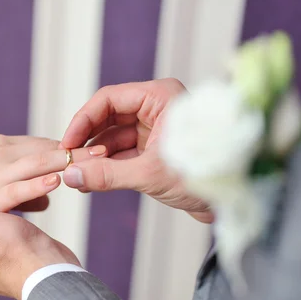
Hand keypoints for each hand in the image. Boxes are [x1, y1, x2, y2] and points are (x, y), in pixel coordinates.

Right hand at [0, 135, 104, 242]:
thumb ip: (22, 185)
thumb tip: (50, 193)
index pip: (41, 143)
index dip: (70, 146)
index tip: (98, 144)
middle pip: (44, 150)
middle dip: (77, 149)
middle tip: (109, 146)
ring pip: (34, 165)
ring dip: (66, 161)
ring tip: (95, 158)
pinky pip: (15, 190)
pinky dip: (36, 184)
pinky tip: (56, 181)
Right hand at [60, 79, 213, 222]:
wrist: (234, 202)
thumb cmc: (204, 177)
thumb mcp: (149, 174)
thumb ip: (106, 175)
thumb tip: (70, 176)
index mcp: (160, 97)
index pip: (109, 99)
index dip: (83, 121)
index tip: (66, 144)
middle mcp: (156, 107)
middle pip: (108, 117)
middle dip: (87, 140)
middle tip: (69, 162)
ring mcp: (154, 128)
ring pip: (112, 136)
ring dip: (95, 155)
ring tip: (78, 175)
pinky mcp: (153, 149)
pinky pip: (122, 152)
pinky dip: (107, 165)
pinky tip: (92, 179)